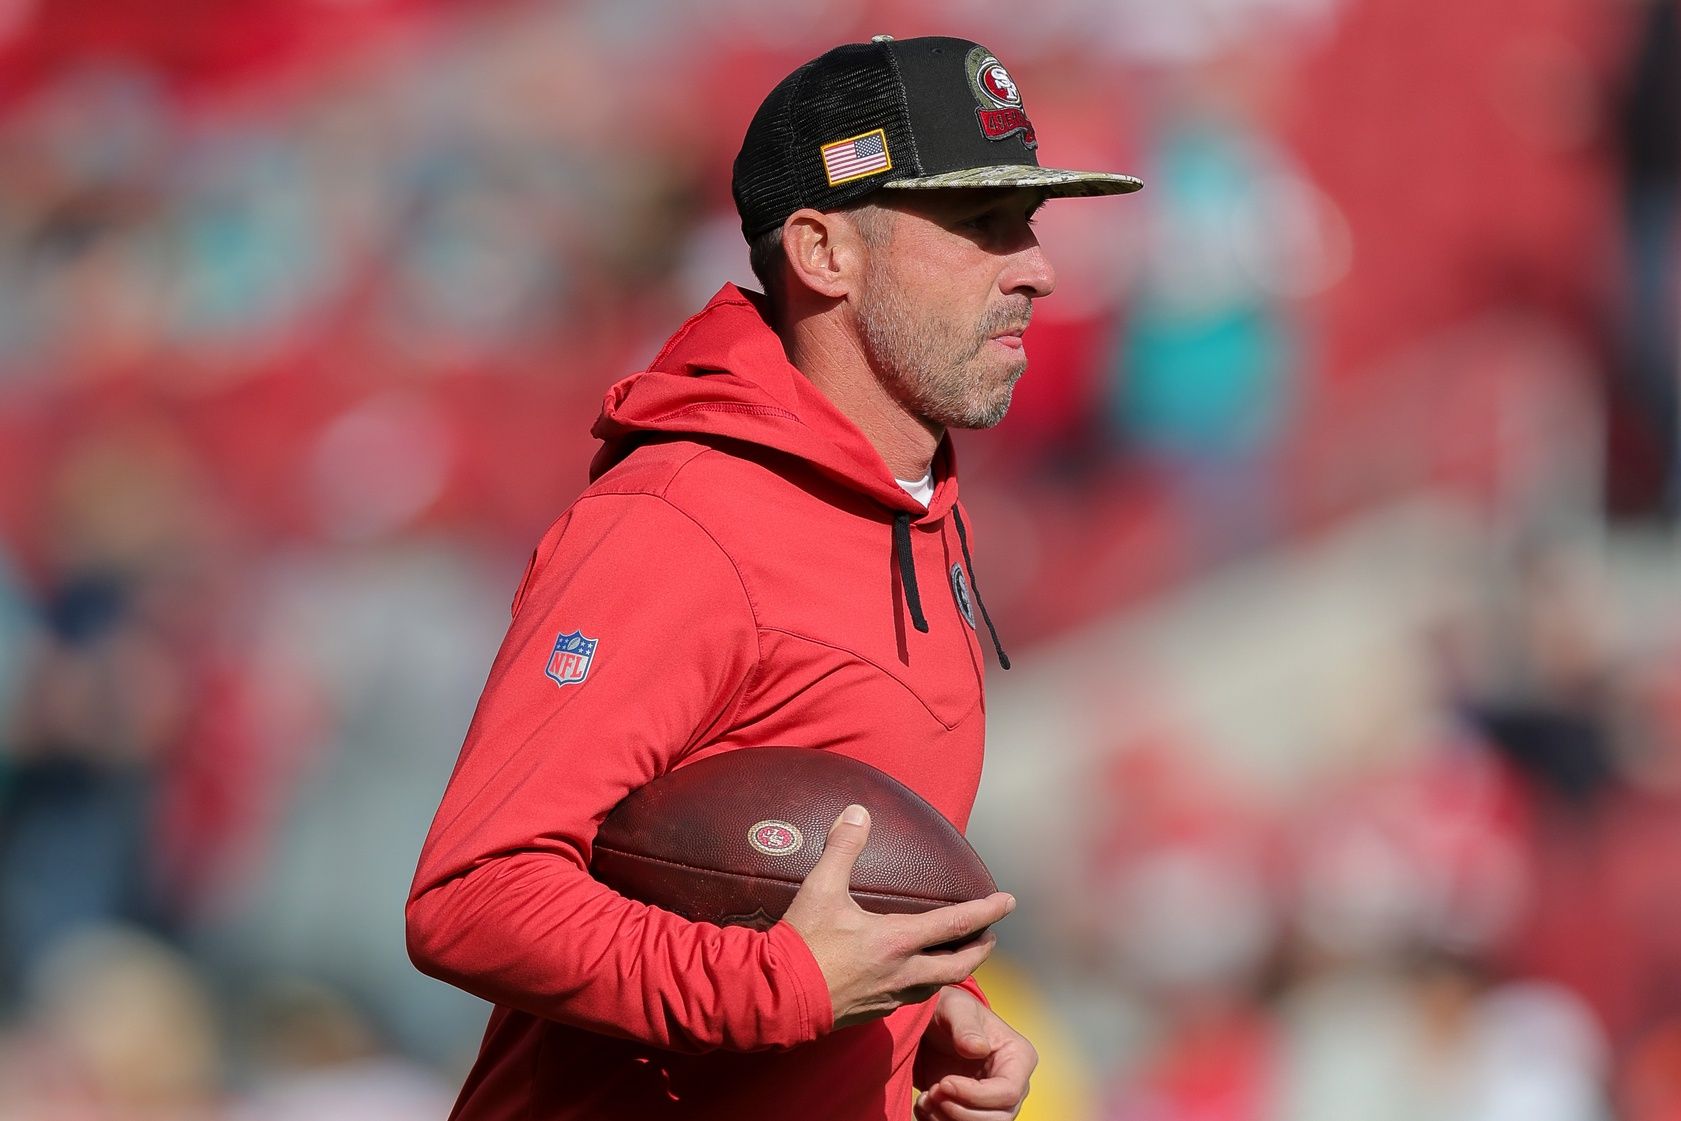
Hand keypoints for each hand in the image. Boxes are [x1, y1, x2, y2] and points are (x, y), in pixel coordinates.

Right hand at [783, 805, 1013, 1030]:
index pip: (957, 924)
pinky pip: (913, 996)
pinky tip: (916, 974)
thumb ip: (843, 847)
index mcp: (897, 941)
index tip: (1009, 901)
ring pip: (939, 984)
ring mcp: (891, 995)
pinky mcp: (875, 1011)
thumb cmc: (802, 944)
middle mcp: (904, 972)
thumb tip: (858, 812)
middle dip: (981, 948)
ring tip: (960, 953)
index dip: (987, 911)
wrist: (777, 998)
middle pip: (960, 965)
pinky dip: (927, 982)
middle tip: (991, 935)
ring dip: (956, 967)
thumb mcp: (820, 889)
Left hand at [913, 985, 1036, 1120]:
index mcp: (1018, 1058)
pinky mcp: (973, 1110)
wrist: (932, 1023)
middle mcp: (1012, 1084)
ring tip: (926, 1098)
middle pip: (998, 1118)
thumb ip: (966, 1026)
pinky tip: (924, 1105)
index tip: (943, 1082)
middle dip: (960, 1111)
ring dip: (947, 1120)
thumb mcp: (955, 1008)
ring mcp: (993, 1101)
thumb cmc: (950, 1010)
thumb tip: (978, 1048)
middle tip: (933, 1091)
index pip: (1008, 1092)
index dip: (975, 1095)